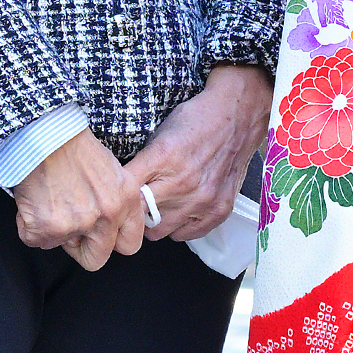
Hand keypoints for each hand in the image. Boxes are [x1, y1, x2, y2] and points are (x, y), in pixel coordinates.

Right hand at [12, 129, 145, 270]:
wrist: (45, 134)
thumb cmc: (74, 145)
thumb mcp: (113, 172)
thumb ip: (116, 202)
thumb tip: (106, 224)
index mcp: (127, 201)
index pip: (129, 245)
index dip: (111, 242)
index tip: (98, 235)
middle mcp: (107, 216)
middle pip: (97, 259)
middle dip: (80, 248)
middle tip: (68, 228)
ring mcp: (78, 224)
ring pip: (60, 246)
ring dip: (52, 231)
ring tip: (49, 202)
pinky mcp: (48, 228)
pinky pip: (34, 240)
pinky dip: (28, 225)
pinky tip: (33, 202)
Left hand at [125, 66, 271, 245]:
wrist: (238, 116)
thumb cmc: (197, 120)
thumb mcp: (159, 134)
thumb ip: (142, 163)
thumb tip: (121, 187)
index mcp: (162, 158)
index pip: (124, 192)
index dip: (115, 198)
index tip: (114, 199)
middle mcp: (181, 183)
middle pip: (139, 217)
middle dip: (134, 212)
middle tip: (138, 204)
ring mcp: (202, 199)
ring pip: (160, 231)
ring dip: (156, 221)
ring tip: (160, 205)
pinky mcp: (219, 210)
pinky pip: (185, 235)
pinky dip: (179, 226)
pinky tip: (180, 210)